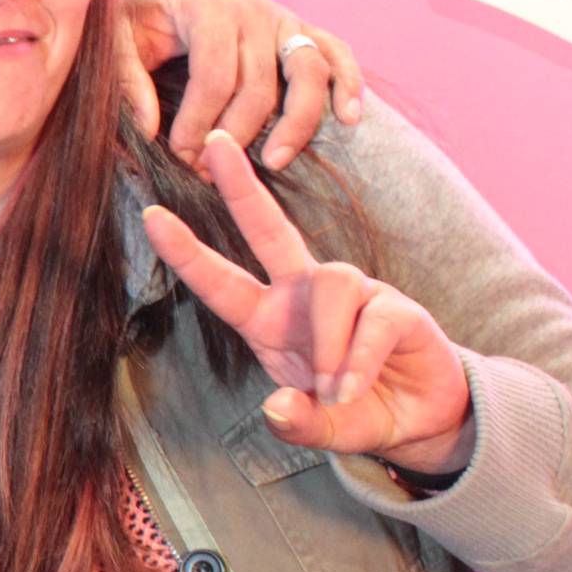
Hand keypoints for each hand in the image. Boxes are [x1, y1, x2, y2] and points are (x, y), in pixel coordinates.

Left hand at [116, 0, 362, 170]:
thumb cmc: (135, 16)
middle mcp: (254, 9)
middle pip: (260, 84)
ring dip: (297, 121)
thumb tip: (148, 129)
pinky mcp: (301, 30)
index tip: (181, 156)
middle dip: (236, 134)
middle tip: (211, 172)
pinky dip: (348, 83)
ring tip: (274, 162)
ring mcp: (283, 18)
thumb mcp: (115, 38)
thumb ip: (127, 81)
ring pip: (308, 71)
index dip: (199, 121)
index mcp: (208, 6)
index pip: (214, 75)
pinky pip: (336, 53)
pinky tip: (348, 119)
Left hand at [141, 131, 472, 476]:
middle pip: (270, 230)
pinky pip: (372, 319)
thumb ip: (296, 424)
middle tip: (213, 142)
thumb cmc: (354, 411)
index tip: (150, 216)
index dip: (187, 252)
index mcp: (269, 320)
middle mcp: (304, 295)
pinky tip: (352, 386)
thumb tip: (277, 409)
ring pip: (330, 283)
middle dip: (241, 187)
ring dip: (328, 342)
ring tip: (334, 389)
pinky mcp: (396, 307)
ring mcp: (354, 294)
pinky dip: (358, 359)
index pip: (221, 281)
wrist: (420, 421)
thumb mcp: (319, 428)